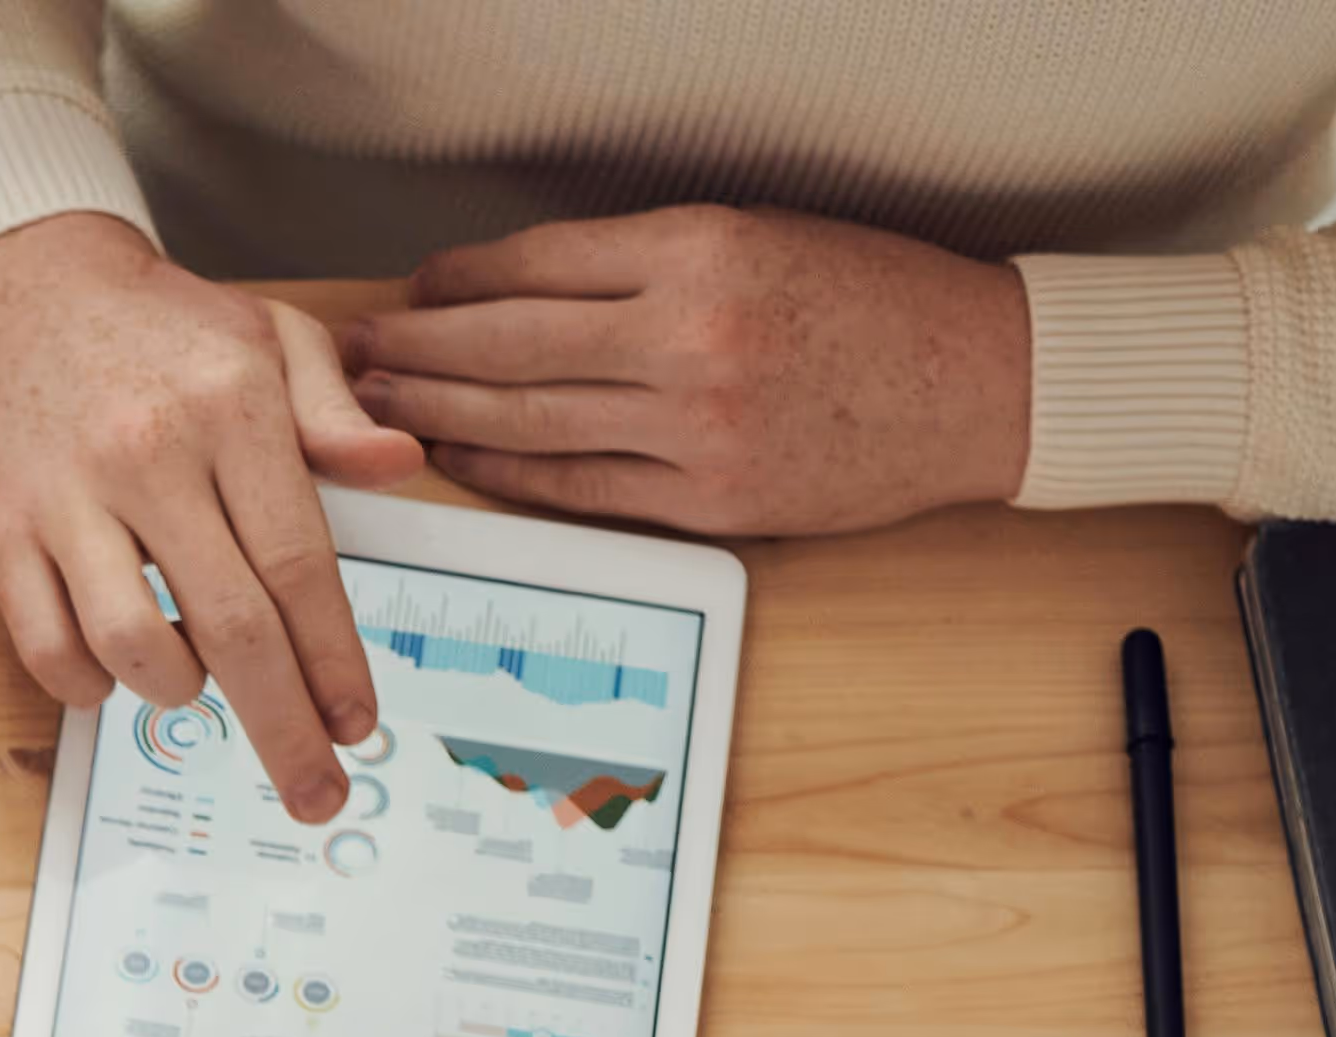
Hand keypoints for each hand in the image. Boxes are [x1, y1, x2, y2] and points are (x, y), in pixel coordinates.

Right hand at [0, 209, 417, 823]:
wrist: (28, 287)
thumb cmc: (159, 327)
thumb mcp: (270, 338)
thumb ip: (335, 412)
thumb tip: (398, 470)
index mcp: (231, 409)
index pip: (299, 564)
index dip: (334, 660)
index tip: (357, 724)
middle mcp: (149, 456)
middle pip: (233, 626)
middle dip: (283, 725)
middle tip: (315, 790)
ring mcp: (68, 499)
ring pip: (135, 646)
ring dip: (179, 692)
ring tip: (196, 683)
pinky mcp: (2, 532)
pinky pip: (46, 649)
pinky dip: (89, 685)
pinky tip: (115, 670)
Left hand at [345, 207, 1031, 536]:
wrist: (980, 382)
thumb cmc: (876, 301)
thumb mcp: (761, 236)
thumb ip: (645, 262)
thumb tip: (518, 287)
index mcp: (702, 252)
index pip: (537, 266)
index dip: (456, 282)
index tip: (413, 290)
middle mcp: (691, 338)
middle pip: (509, 347)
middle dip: (417, 351)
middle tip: (355, 354)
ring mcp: (696, 428)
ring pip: (527, 424)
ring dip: (438, 417)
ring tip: (379, 410)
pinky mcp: (708, 501)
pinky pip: (575, 489)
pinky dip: (505, 476)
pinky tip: (460, 462)